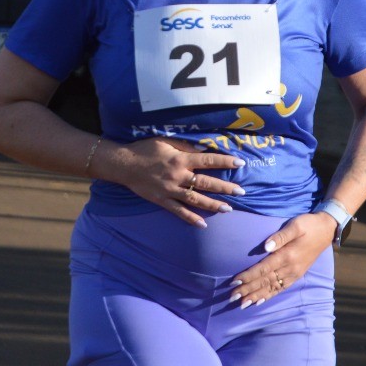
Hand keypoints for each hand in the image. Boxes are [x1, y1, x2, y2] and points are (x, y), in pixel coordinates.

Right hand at [102, 136, 245, 226]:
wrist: (124, 165)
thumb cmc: (145, 149)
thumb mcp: (165, 141)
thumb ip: (184, 145)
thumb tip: (203, 148)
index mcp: (180, 159)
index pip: (207, 160)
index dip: (225, 161)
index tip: (240, 163)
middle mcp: (178, 176)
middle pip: (206, 183)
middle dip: (225, 187)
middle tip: (241, 192)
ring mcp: (170, 190)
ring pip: (195, 199)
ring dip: (212, 204)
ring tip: (227, 208)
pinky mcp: (162, 201)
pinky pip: (178, 211)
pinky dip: (191, 218)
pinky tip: (203, 224)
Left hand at [229, 212, 333, 306]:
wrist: (327, 230)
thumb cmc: (309, 224)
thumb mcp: (296, 225)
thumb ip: (281, 236)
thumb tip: (266, 246)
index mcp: (287, 255)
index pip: (263, 269)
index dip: (248, 276)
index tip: (234, 282)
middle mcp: (290, 268)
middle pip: (265, 281)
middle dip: (248, 290)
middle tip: (232, 297)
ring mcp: (294, 274)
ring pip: (272, 288)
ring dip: (256, 296)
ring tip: (242, 304)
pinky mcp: (297, 275)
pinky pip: (281, 288)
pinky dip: (269, 296)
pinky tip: (259, 301)